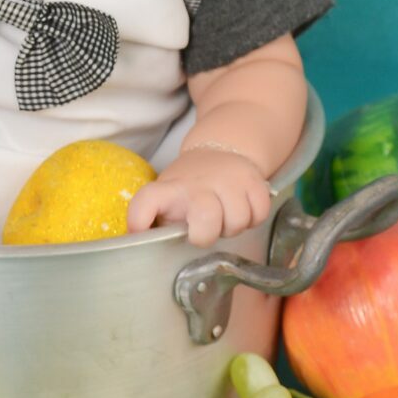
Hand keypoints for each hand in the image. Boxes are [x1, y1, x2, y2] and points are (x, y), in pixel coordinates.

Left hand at [127, 147, 272, 247]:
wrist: (220, 152)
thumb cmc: (189, 190)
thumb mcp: (166, 202)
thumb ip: (155, 224)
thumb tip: (137, 245)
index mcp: (169, 191)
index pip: (146, 201)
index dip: (139, 220)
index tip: (139, 233)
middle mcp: (198, 183)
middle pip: (206, 218)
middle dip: (207, 235)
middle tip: (204, 230)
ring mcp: (228, 179)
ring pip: (238, 220)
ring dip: (232, 227)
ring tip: (224, 218)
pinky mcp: (254, 180)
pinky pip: (260, 213)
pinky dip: (254, 218)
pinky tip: (242, 209)